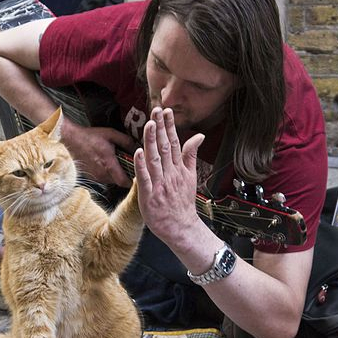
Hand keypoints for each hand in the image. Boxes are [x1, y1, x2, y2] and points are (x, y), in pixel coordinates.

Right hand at [59, 120, 135, 186]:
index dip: (132, 181)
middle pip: (119, 182)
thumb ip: (126, 141)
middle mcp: (102, 174)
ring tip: (116, 162)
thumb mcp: (111, 134)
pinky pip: (104, 178)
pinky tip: (106, 163)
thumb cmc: (91, 136)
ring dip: (116, 174)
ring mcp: (95, 177)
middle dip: (125, 175)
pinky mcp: (91, 177)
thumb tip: (138, 148)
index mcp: (108, 164)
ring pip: (112, 180)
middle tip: (127, 165)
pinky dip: (107, 173)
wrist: (70, 140)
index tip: (136, 174)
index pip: (124, 182)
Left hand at [133, 107, 204, 245]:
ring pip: (155, 159)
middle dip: (160, 128)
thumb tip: (199, 136)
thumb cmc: (183, 202)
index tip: (166, 111)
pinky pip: (144, 179)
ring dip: (152, 142)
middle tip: (156, 110)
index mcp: (179, 169)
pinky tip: (138, 152)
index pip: (174, 143)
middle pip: (164, 147)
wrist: (181, 227)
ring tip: (149, 125)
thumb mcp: (191, 176)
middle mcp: (170, 174)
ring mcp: (160, 185)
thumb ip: (191, 155)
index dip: (169, 126)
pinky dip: (141, 166)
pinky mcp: (149, 197)